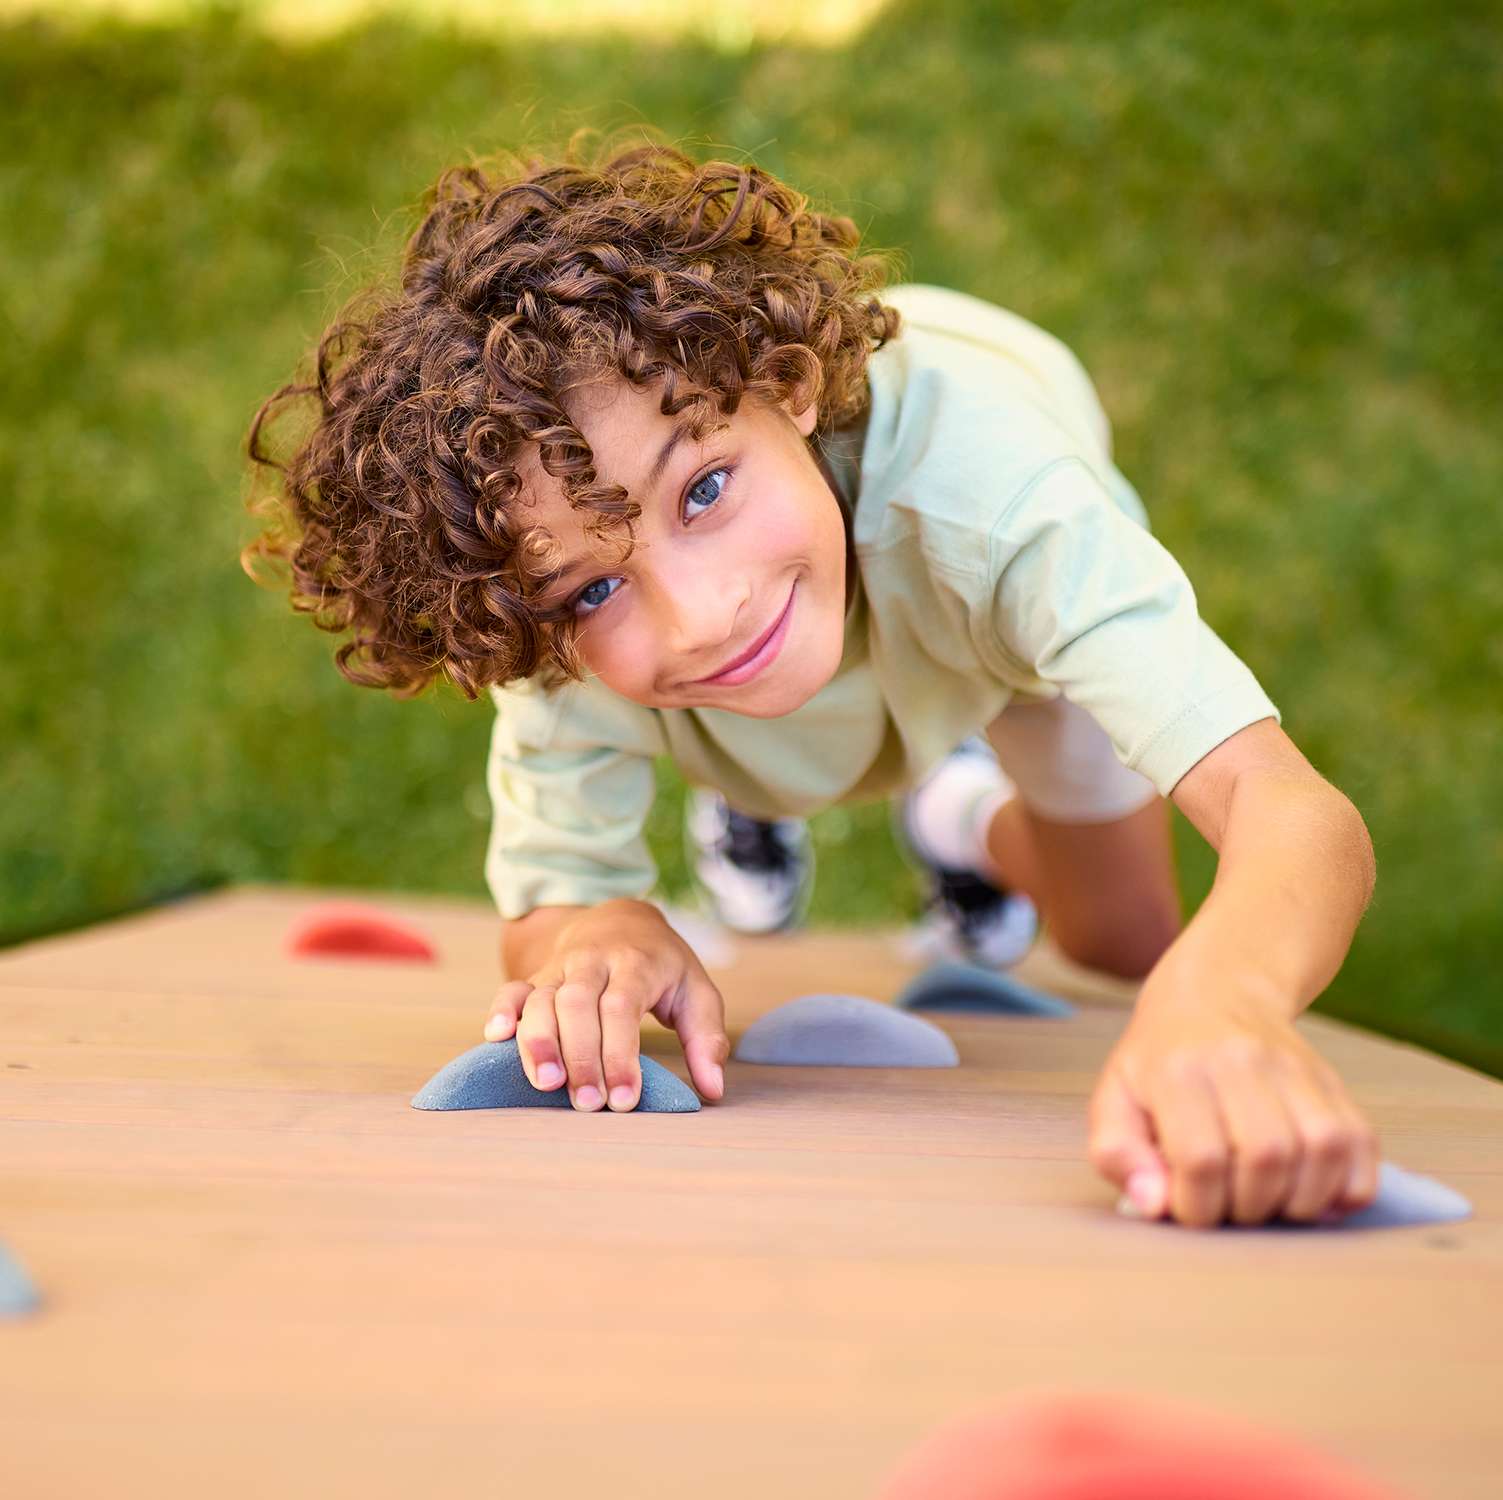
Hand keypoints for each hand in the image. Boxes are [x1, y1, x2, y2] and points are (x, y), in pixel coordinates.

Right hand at [480, 900, 728, 1111]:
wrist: (619, 920)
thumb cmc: (662, 966)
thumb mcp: (696, 991)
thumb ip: (706, 1038)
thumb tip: (713, 1089)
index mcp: (636, 963)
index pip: (622, 1006)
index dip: (620, 1053)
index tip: (624, 1098)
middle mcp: (593, 961)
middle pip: (577, 1004)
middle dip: (580, 1056)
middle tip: (588, 1104)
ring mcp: (560, 968)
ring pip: (541, 999)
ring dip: (538, 1042)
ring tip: (546, 1085)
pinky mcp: (536, 976)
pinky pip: (511, 989)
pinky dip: (500, 1011)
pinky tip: (494, 1038)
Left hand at [1087, 969, 1380, 1227]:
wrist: (1215, 993)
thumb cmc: (1158, 1061)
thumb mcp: (1115, 1099)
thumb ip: (1119, 1155)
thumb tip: (1153, 1205)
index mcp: (1178, 1070)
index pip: (1200, 1159)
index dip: (1197, 1206)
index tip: (1190, 1207)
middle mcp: (1241, 1062)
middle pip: (1266, 1158)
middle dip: (1247, 1207)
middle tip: (1229, 1205)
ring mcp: (1294, 1069)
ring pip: (1322, 1153)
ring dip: (1299, 1202)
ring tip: (1267, 1200)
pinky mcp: (1333, 1082)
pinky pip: (1361, 1149)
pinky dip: (1345, 1188)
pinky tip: (1309, 1191)